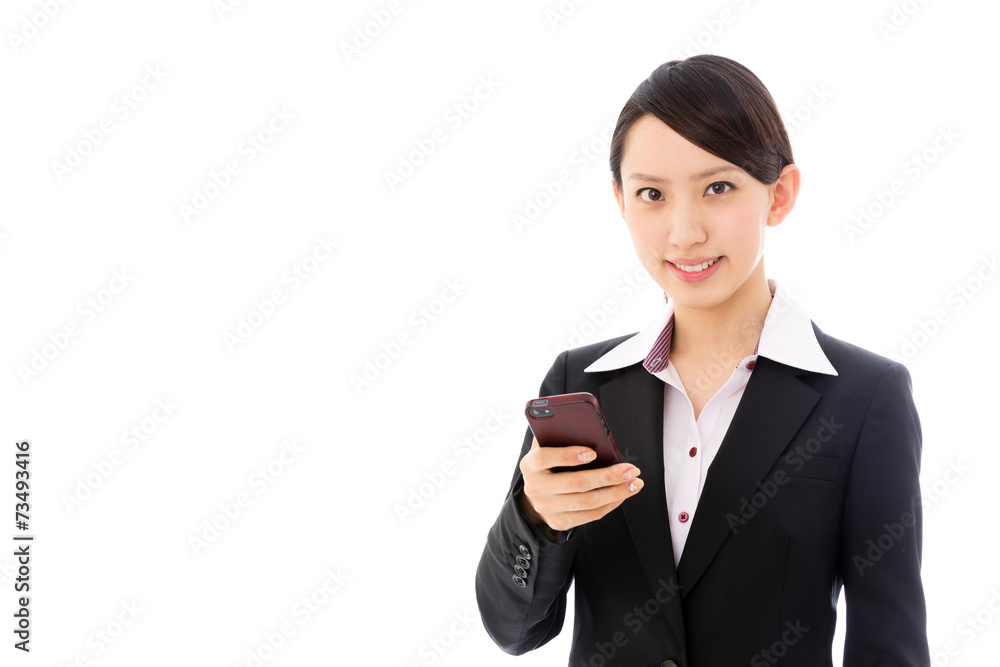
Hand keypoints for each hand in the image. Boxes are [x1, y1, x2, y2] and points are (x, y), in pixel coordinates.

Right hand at [517, 437, 642, 531]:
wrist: (537, 493)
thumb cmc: (549, 463)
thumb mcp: (548, 446)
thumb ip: (559, 435)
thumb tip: (587, 427)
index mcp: (529, 464)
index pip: (544, 458)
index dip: (568, 455)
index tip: (594, 453)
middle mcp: (535, 488)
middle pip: (575, 483)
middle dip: (607, 476)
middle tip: (630, 469)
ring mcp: (546, 508)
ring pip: (587, 502)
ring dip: (616, 492)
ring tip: (634, 482)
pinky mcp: (559, 522)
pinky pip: (590, 515)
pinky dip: (611, 504)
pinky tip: (623, 494)